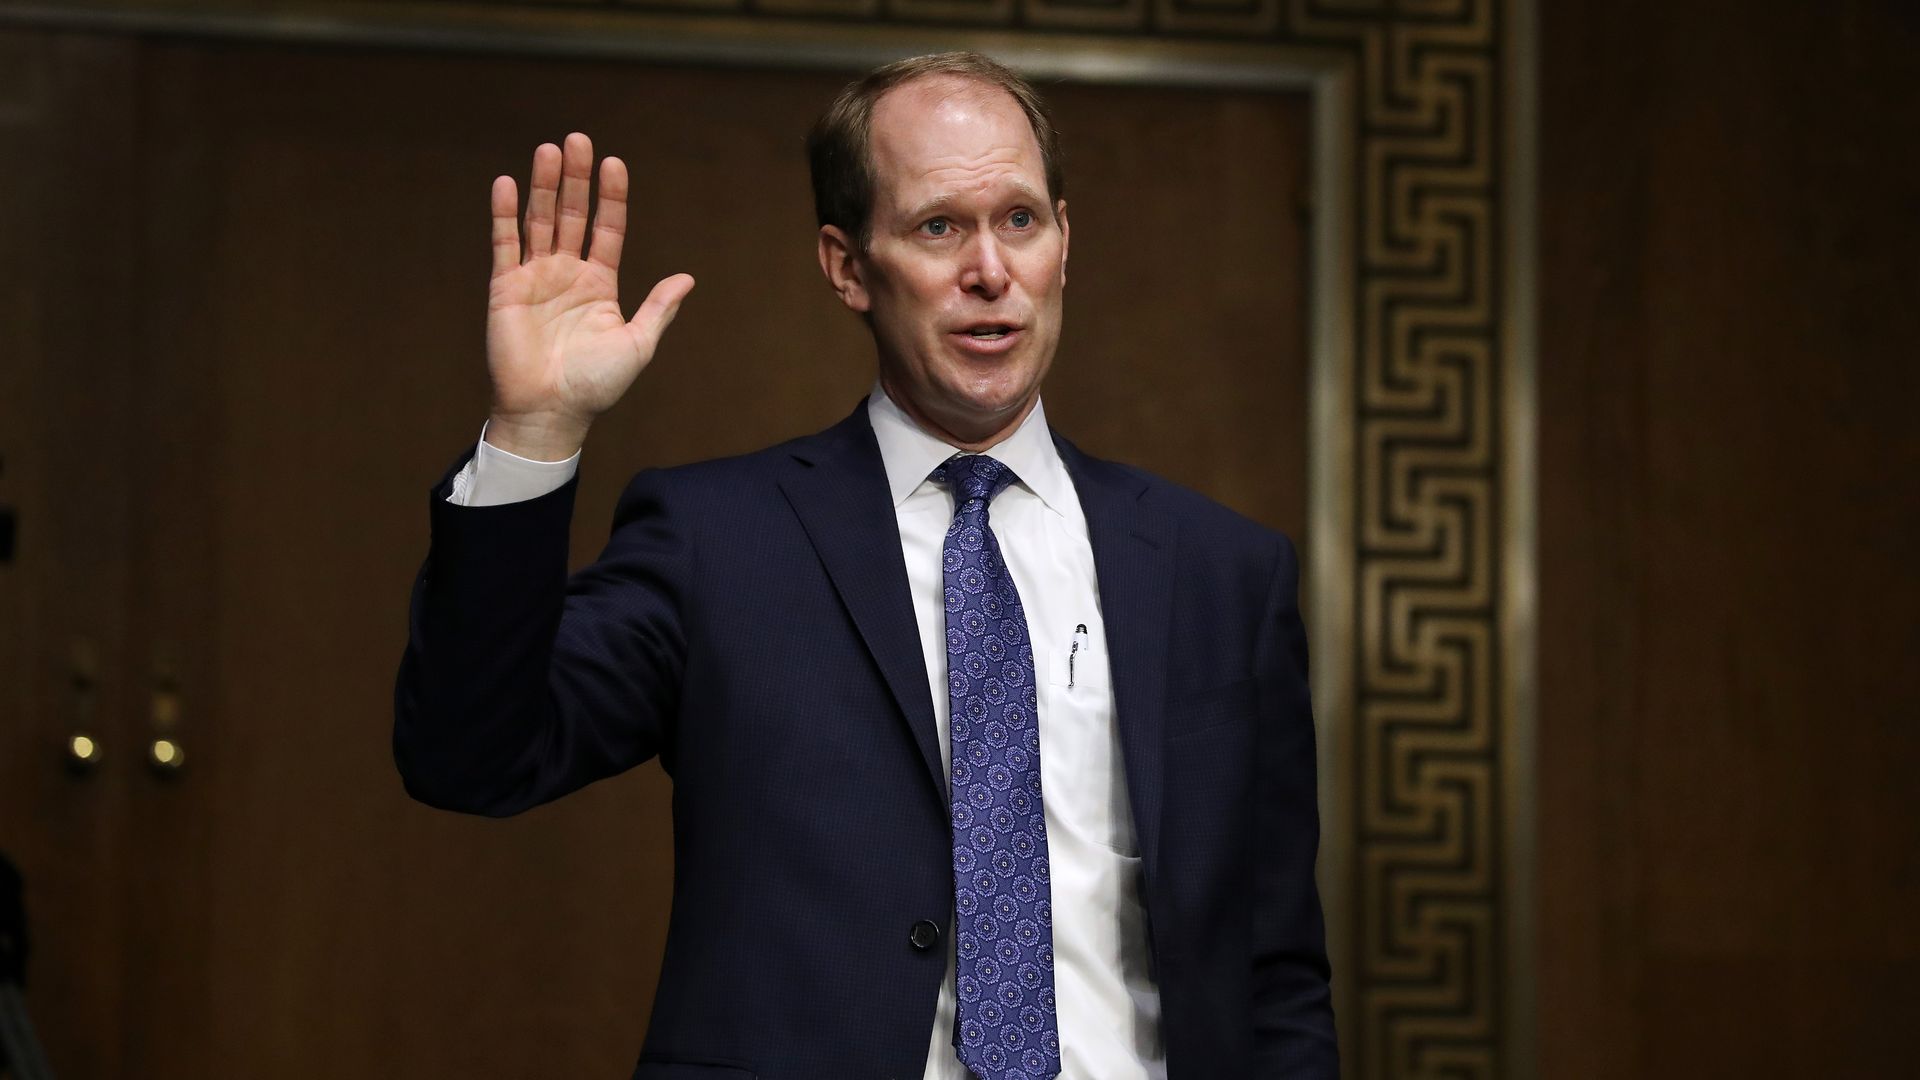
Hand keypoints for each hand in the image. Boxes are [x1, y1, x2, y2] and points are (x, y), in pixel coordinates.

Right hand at [484, 132, 693, 459]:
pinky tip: (507, 183)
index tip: (614, 163)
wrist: (551, 411)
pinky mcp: (506, 287)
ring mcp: (536, 277)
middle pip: (573, 214)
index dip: (611, 196)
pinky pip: (504, 243)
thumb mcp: (637, 344)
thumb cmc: (596, 385)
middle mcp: (567, 273)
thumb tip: (687, 278)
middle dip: (576, 178)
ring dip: (544, 185)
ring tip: (548, 150)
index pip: (608, 229)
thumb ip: (659, 308)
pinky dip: (504, 214)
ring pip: (540, 221)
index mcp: (600, 284)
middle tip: (578, 139)